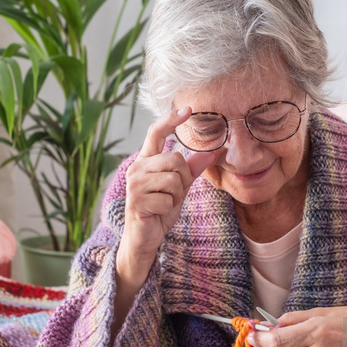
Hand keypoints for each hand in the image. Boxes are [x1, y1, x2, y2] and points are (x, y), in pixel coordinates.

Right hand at [116, 107, 215, 287]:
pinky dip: (169, 208)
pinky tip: (158, 212)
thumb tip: (212, 151)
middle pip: (175, 160)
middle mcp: (136, 168)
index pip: (156, 132)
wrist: (144, 237)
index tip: (189, 108)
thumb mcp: (179, 187)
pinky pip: (168, 199)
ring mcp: (134, 185)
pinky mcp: (136, 201)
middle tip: (174, 193)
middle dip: (183, 179)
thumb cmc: (159, 209)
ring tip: (165, 202)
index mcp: (145, 160)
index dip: (171, 120)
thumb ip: (192, 169)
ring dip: (176, 195)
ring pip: (173, 179)